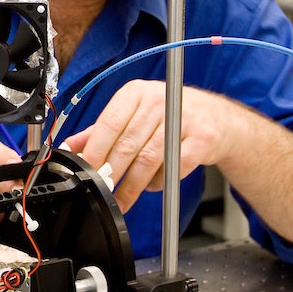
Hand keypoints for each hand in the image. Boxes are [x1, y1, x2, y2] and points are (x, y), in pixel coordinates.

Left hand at [61, 79, 234, 211]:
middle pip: (126, 144)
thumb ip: (103, 129)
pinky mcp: (202, 139)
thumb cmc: (171, 115)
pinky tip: (151, 185)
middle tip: (101, 190)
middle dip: (110, 172)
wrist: (219, 119)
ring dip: (132, 184)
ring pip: (148, 159)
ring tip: (122, 198)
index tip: (85, 170)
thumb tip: (73, 146)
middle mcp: (158, 101)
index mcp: (136, 92)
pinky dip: (159, 182)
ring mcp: (183, 118)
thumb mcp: (135, 114)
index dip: (94, 151)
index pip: (108, 124)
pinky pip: (173, 168)